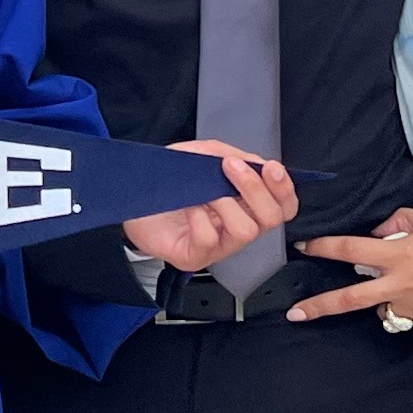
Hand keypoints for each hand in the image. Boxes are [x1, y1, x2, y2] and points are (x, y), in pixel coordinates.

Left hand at [122, 144, 295, 274]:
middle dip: (257, 189)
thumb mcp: (200, 156)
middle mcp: (235, 228)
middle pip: (272, 219)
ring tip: (207, 187)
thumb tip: (254, 163)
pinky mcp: (193, 257)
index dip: (284, 189)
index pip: (282, 206)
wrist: (128, 195)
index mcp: (244, 206)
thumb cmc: (167, 180)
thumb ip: (229, 155)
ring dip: (227, 201)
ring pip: (245, 230)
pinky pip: (209, 238)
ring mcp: (216, 246)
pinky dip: (199, 216)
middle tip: (232, 167)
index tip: (272, 168)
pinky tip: (189, 204)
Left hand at [284, 206, 412, 330]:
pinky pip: (410, 313)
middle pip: (350, 298)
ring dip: (387, 296)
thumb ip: (398, 224)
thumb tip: (377, 232)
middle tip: (295, 313)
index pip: (350, 250)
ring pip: (385, 306)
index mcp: (400, 254)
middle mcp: (402, 284)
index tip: (303, 247)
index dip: (323, 248)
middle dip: (319, 306)